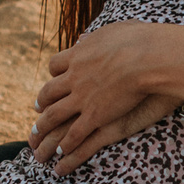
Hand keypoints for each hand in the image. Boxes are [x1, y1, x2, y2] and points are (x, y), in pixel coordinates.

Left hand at [29, 21, 171, 173]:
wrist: (147, 57)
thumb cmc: (139, 40)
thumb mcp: (113, 30)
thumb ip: (97, 37)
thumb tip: (83, 37)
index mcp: (78, 56)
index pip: (56, 66)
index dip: (53, 76)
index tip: (52, 80)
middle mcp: (74, 77)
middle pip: (49, 92)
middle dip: (42, 102)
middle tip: (37, 110)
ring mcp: (82, 98)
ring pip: (54, 116)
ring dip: (43, 129)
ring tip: (36, 140)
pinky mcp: (95, 115)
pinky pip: (75, 133)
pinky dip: (66, 144)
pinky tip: (61, 153)